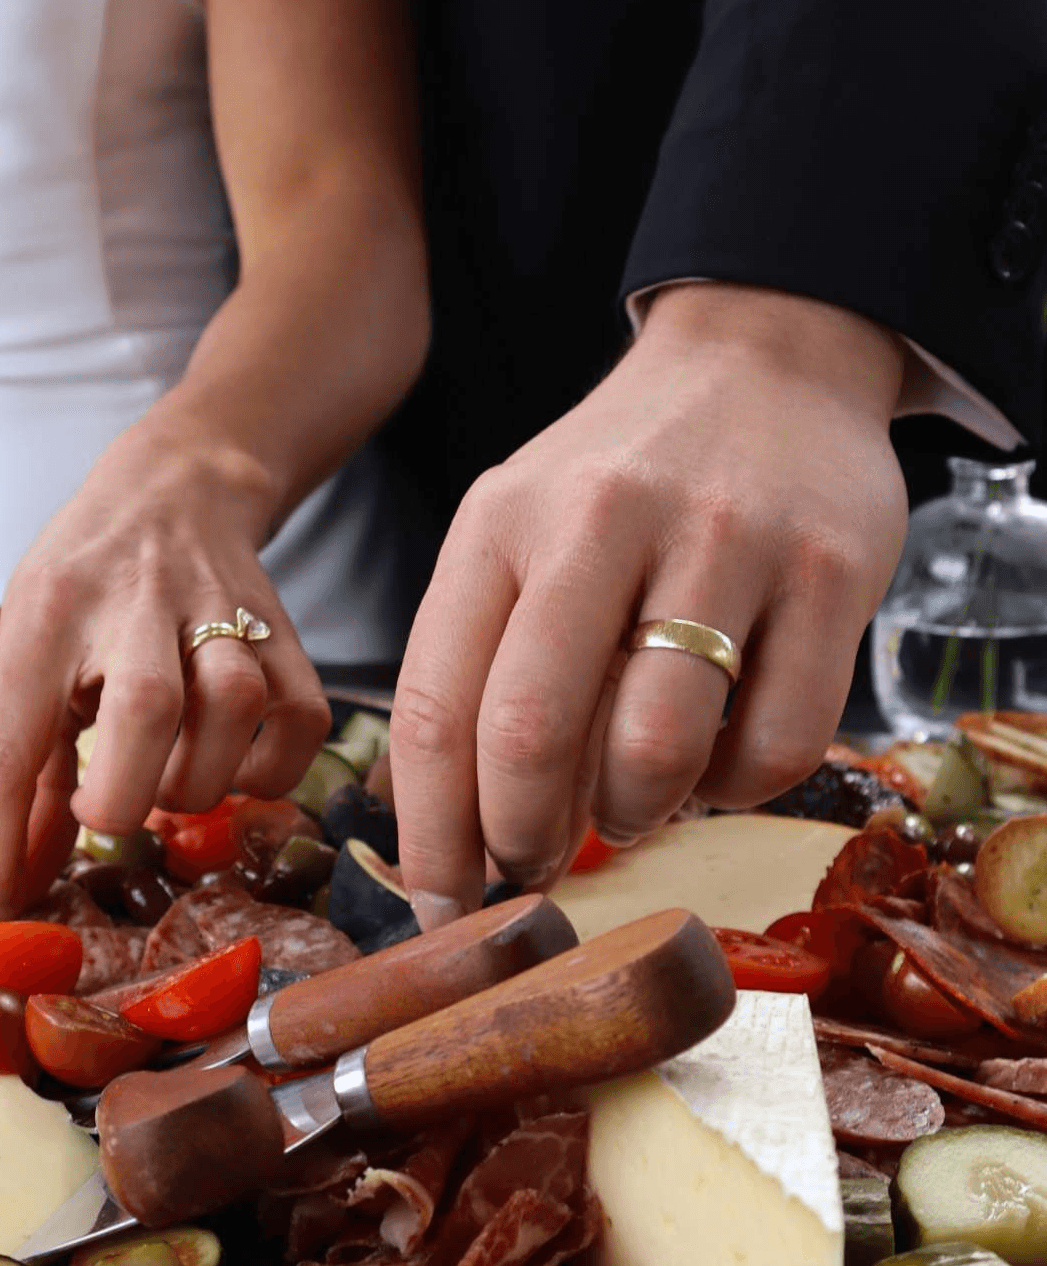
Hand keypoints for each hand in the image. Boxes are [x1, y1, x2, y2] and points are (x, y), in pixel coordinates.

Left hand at [0, 407, 331, 916]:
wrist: (178, 490)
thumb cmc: (86, 587)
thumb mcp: (31, 650)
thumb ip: (25, 767)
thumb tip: (12, 884)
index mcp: (48, 609)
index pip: (10, 735)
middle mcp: (137, 601)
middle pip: (144, 710)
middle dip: (120, 796)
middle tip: (106, 812)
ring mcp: (223, 612)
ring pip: (233, 709)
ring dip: (195, 779)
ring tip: (167, 776)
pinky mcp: (287, 636)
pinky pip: (297, 724)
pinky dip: (266, 772)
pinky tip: (229, 765)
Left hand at [390, 282, 909, 925]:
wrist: (764, 360)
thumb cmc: (622, 480)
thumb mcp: (519, 532)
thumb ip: (481, 661)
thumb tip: (451, 836)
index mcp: (502, 521)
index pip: (436, 706)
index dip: (431, 835)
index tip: (442, 906)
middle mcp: (602, 520)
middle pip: (531, 735)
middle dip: (520, 842)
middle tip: (532, 874)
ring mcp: (725, 541)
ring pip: (656, 750)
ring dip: (631, 817)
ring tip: (628, 808)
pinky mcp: (832, 573)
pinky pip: (777, 747)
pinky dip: (734, 791)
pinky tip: (715, 764)